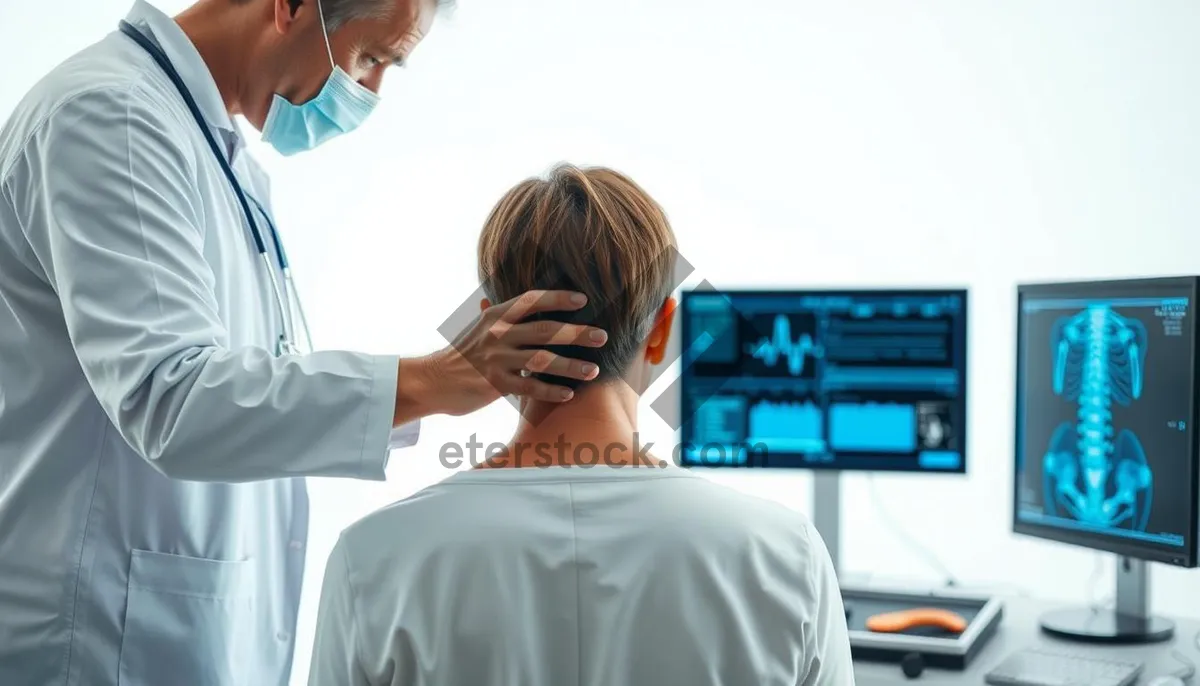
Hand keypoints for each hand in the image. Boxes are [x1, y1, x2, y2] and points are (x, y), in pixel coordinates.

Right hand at [397, 290, 607, 418]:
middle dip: (576, 333)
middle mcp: (497, 333)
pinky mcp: (494, 384)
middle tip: (602, 336)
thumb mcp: (482, 327)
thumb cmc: (464, 354)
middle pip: (545, 330)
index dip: (558, 298)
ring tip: (593, 370)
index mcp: (496, 315)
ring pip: (541, 360)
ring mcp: (496, 358)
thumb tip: (534, 305)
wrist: (433, 380)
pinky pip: (529, 386)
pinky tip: (568, 394)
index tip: (583, 300)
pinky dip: (550, 390)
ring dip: (570, 365)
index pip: (532, 300)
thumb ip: (507, 318)